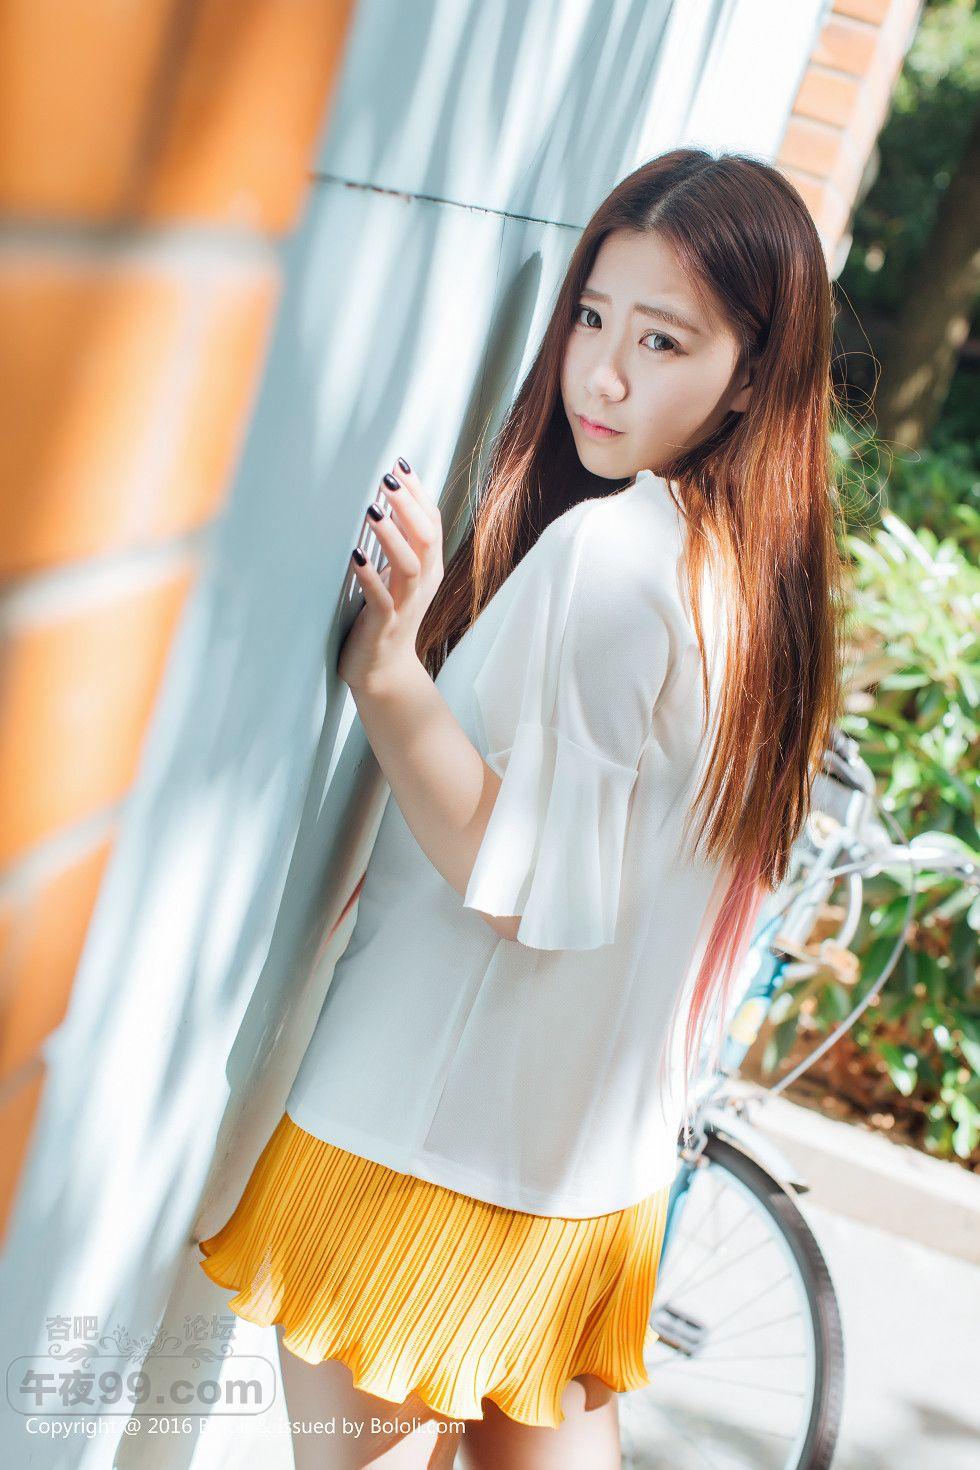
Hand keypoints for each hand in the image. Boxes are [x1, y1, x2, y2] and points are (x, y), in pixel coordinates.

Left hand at [338, 458, 444, 692]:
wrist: (382, 669)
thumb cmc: (385, 615)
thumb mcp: (397, 575)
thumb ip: (398, 543)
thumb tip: (385, 499)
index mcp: (429, 568)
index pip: (431, 523)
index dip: (418, 493)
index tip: (399, 464)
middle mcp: (423, 584)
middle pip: (425, 538)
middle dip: (407, 506)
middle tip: (386, 480)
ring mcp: (406, 605)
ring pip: (409, 566)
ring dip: (391, 537)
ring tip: (372, 511)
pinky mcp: (384, 625)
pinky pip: (382, 599)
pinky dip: (370, 577)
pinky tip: (354, 557)